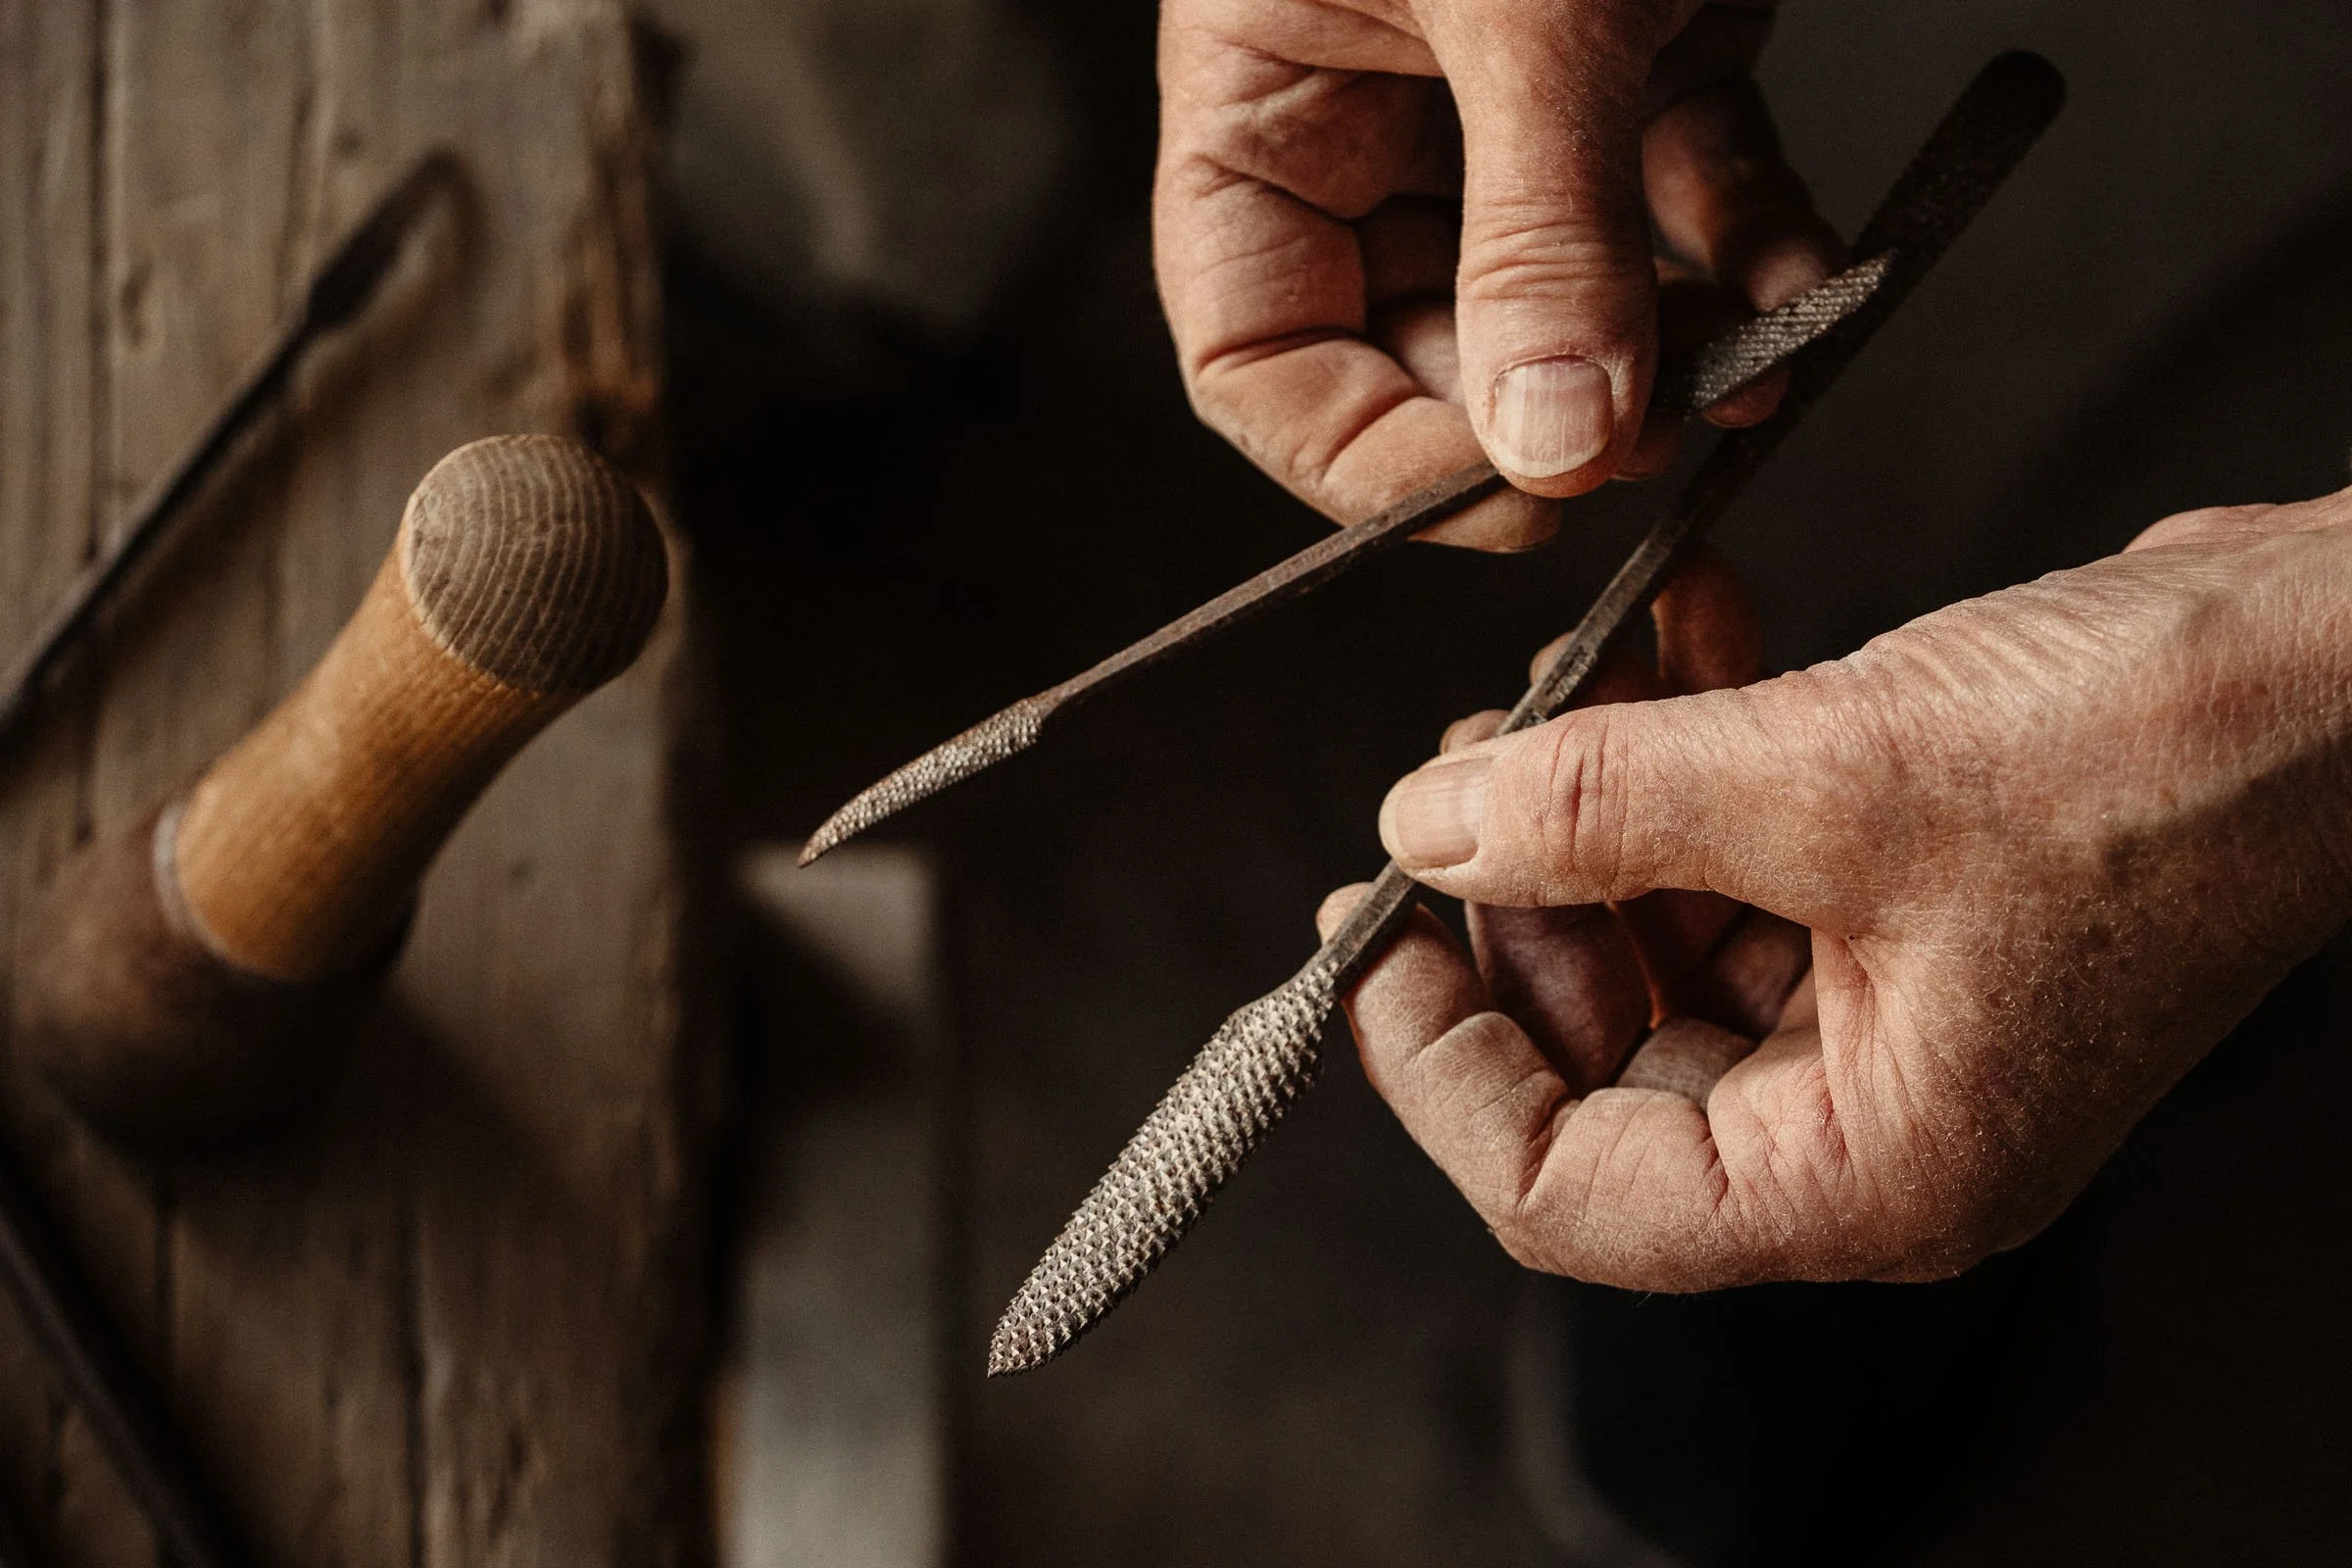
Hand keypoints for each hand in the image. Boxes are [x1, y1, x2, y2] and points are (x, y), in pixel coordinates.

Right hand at [1156, 0, 1842, 549]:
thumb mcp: (1525, 5)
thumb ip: (1538, 231)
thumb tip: (1551, 445)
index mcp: (1259, 99)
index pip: (1259, 355)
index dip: (1365, 455)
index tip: (1500, 494)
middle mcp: (1366, 112)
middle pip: (1419, 346)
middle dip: (1540, 412)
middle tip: (1637, 443)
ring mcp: (1506, 95)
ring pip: (1568, 293)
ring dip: (1665, 354)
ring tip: (1741, 371)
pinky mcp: (1640, 60)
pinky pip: (1684, 201)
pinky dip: (1752, 254)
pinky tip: (1810, 288)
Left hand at [1327, 491, 2351, 1288]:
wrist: (2345, 656)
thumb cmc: (2166, 757)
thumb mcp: (1839, 778)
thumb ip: (1602, 813)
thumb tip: (1426, 829)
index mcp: (1868, 1173)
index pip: (1568, 1192)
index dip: (1437, 1068)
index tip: (1366, 939)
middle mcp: (1872, 1118)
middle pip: (1600, 1062)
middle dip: (1513, 911)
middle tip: (1461, 776)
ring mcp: (1892, 1013)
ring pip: (1658, 945)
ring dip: (1589, 816)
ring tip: (1556, 689)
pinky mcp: (1905, 907)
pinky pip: (1736, 863)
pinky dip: (1680, 767)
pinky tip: (1664, 647)